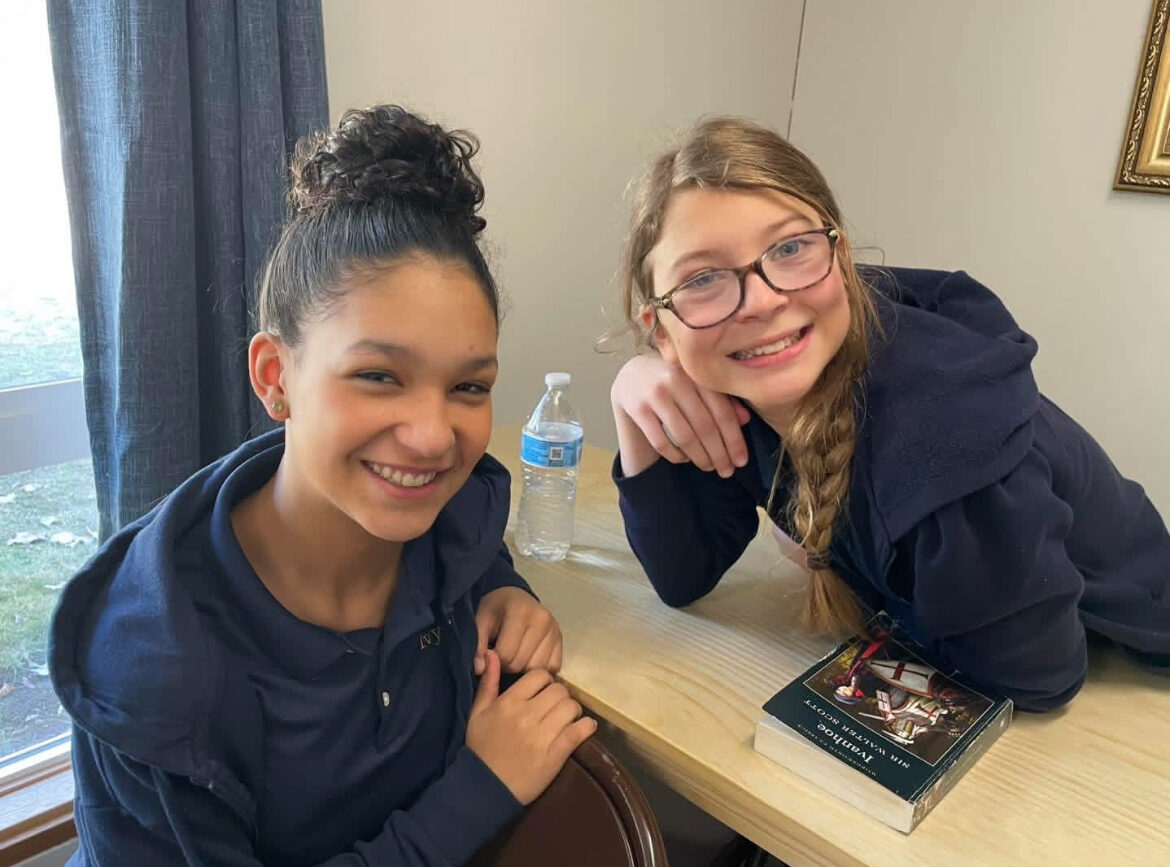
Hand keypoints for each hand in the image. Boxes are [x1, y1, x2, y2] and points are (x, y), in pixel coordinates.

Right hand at [467, 650, 596, 804]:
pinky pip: (579, 732)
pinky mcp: (556, 755)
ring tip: (567, 719)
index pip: (540, 675)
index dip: (545, 681)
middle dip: (560, 696)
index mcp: (509, 702)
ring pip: (571, 707)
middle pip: (559, 690)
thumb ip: (487, 683)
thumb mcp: (477, 714)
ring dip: (573, 712)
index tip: (543, 692)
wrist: (484, 789)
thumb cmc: (480, 749)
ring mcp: (542, 736)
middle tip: (556, 707)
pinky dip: (586, 727)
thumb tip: (493, 653)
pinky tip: (583, 728)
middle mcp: (527, 715)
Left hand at [474, 587, 561, 674]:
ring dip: (522, 669)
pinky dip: (539, 668)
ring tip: (514, 655)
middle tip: (501, 654)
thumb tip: (479, 670)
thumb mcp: (481, 621)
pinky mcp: (561, 639)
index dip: (493, 660)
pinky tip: (529, 657)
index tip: (490, 652)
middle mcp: (542, 619)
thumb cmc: (495, 609)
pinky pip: (552, 667)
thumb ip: (477, 645)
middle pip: (520, 664)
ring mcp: (554, 629)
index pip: (505, 655)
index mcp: (520, 611)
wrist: (514, 597)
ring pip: (536, 669)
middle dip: (506, 666)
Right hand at [610, 354, 750, 477]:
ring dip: (700, 457)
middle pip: (705, 426)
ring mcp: (655, 395)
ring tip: (709, 467)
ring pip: (684, 436)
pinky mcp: (637, 410)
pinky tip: (684, 459)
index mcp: (697, 373)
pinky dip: (676, 456)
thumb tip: (745, 420)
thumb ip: (722, 399)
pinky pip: (661, 442)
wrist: (633, 374)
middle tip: (727, 471)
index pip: (722, 411)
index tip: (741, 461)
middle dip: (719, 454)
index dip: (734, 439)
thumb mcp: (699, 384)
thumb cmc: (676, 381)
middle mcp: (676, 380)